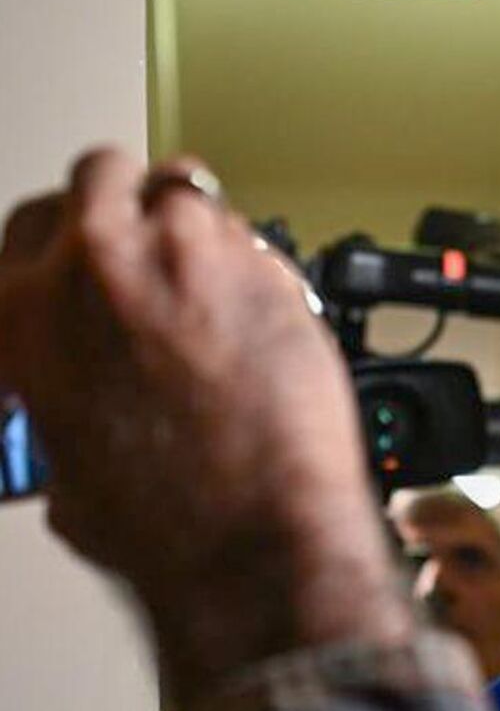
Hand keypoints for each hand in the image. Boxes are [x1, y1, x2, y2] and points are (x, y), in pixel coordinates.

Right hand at [0, 150, 408, 697]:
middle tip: (155, 256)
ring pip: (182, 189)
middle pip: (100, 176)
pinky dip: (253, 258)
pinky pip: (251, 232)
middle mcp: (94, 264)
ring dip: (196, 228)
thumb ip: (58, 399)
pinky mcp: (264, 267)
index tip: (91, 262)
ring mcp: (183, 256)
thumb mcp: (64, 462)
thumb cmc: (164, 523)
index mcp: (21, 311)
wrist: (254, 534)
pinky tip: (261, 306)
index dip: (67, 244)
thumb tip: (73, 406)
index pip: (30, 226)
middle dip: (127, 209)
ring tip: (216, 282)